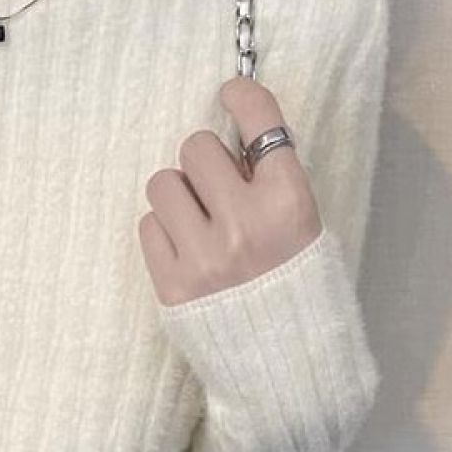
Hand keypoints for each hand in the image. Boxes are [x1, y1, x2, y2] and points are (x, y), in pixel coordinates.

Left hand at [139, 75, 322, 307]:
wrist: (285, 361)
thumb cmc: (296, 285)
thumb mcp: (305, 226)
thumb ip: (270, 181)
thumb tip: (227, 138)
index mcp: (291, 205)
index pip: (262, 124)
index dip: (243, 96)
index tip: (231, 91)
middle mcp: (246, 225)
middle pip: (196, 148)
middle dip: (203, 163)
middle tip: (216, 190)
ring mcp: (205, 256)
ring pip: (162, 183)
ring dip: (178, 195)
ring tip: (198, 222)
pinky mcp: (172, 284)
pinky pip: (147, 225)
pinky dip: (163, 232)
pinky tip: (186, 251)